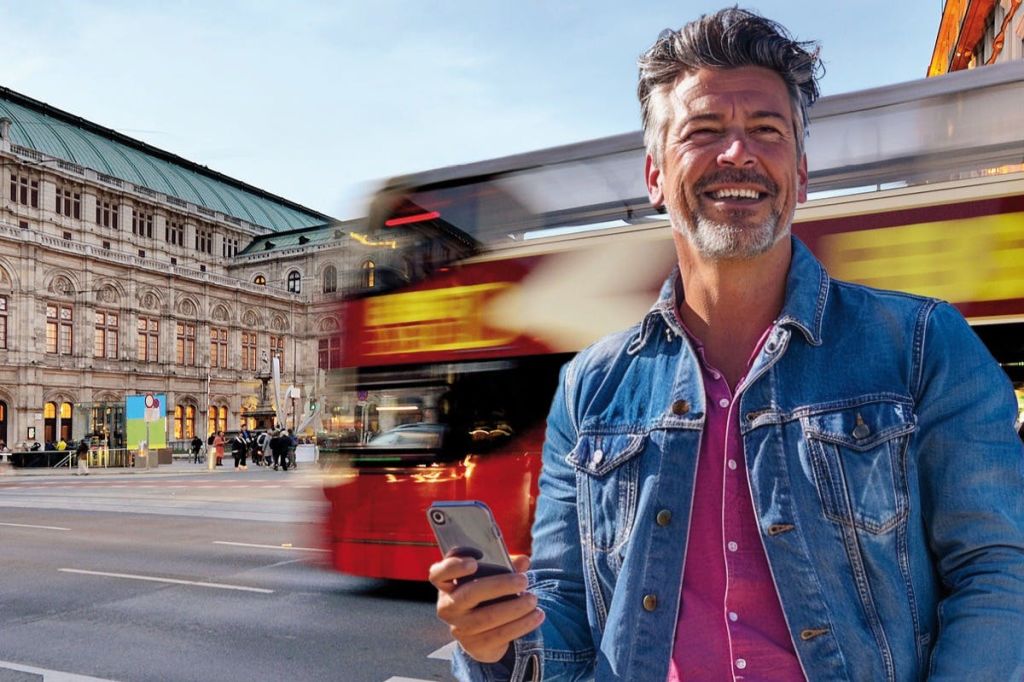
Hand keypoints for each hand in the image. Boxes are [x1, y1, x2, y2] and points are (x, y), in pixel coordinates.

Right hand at [430, 554, 544, 662]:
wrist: (482, 630)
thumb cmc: (485, 593)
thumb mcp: (490, 576)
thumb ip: (504, 564)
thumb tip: (523, 561)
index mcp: (446, 584)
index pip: (438, 574)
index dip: (452, 567)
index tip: (473, 562)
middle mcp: (448, 607)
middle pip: (468, 594)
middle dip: (498, 586)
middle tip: (523, 580)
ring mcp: (459, 628)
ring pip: (487, 618)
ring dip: (515, 608)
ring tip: (533, 599)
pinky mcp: (474, 646)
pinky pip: (499, 635)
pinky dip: (521, 625)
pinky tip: (536, 616)